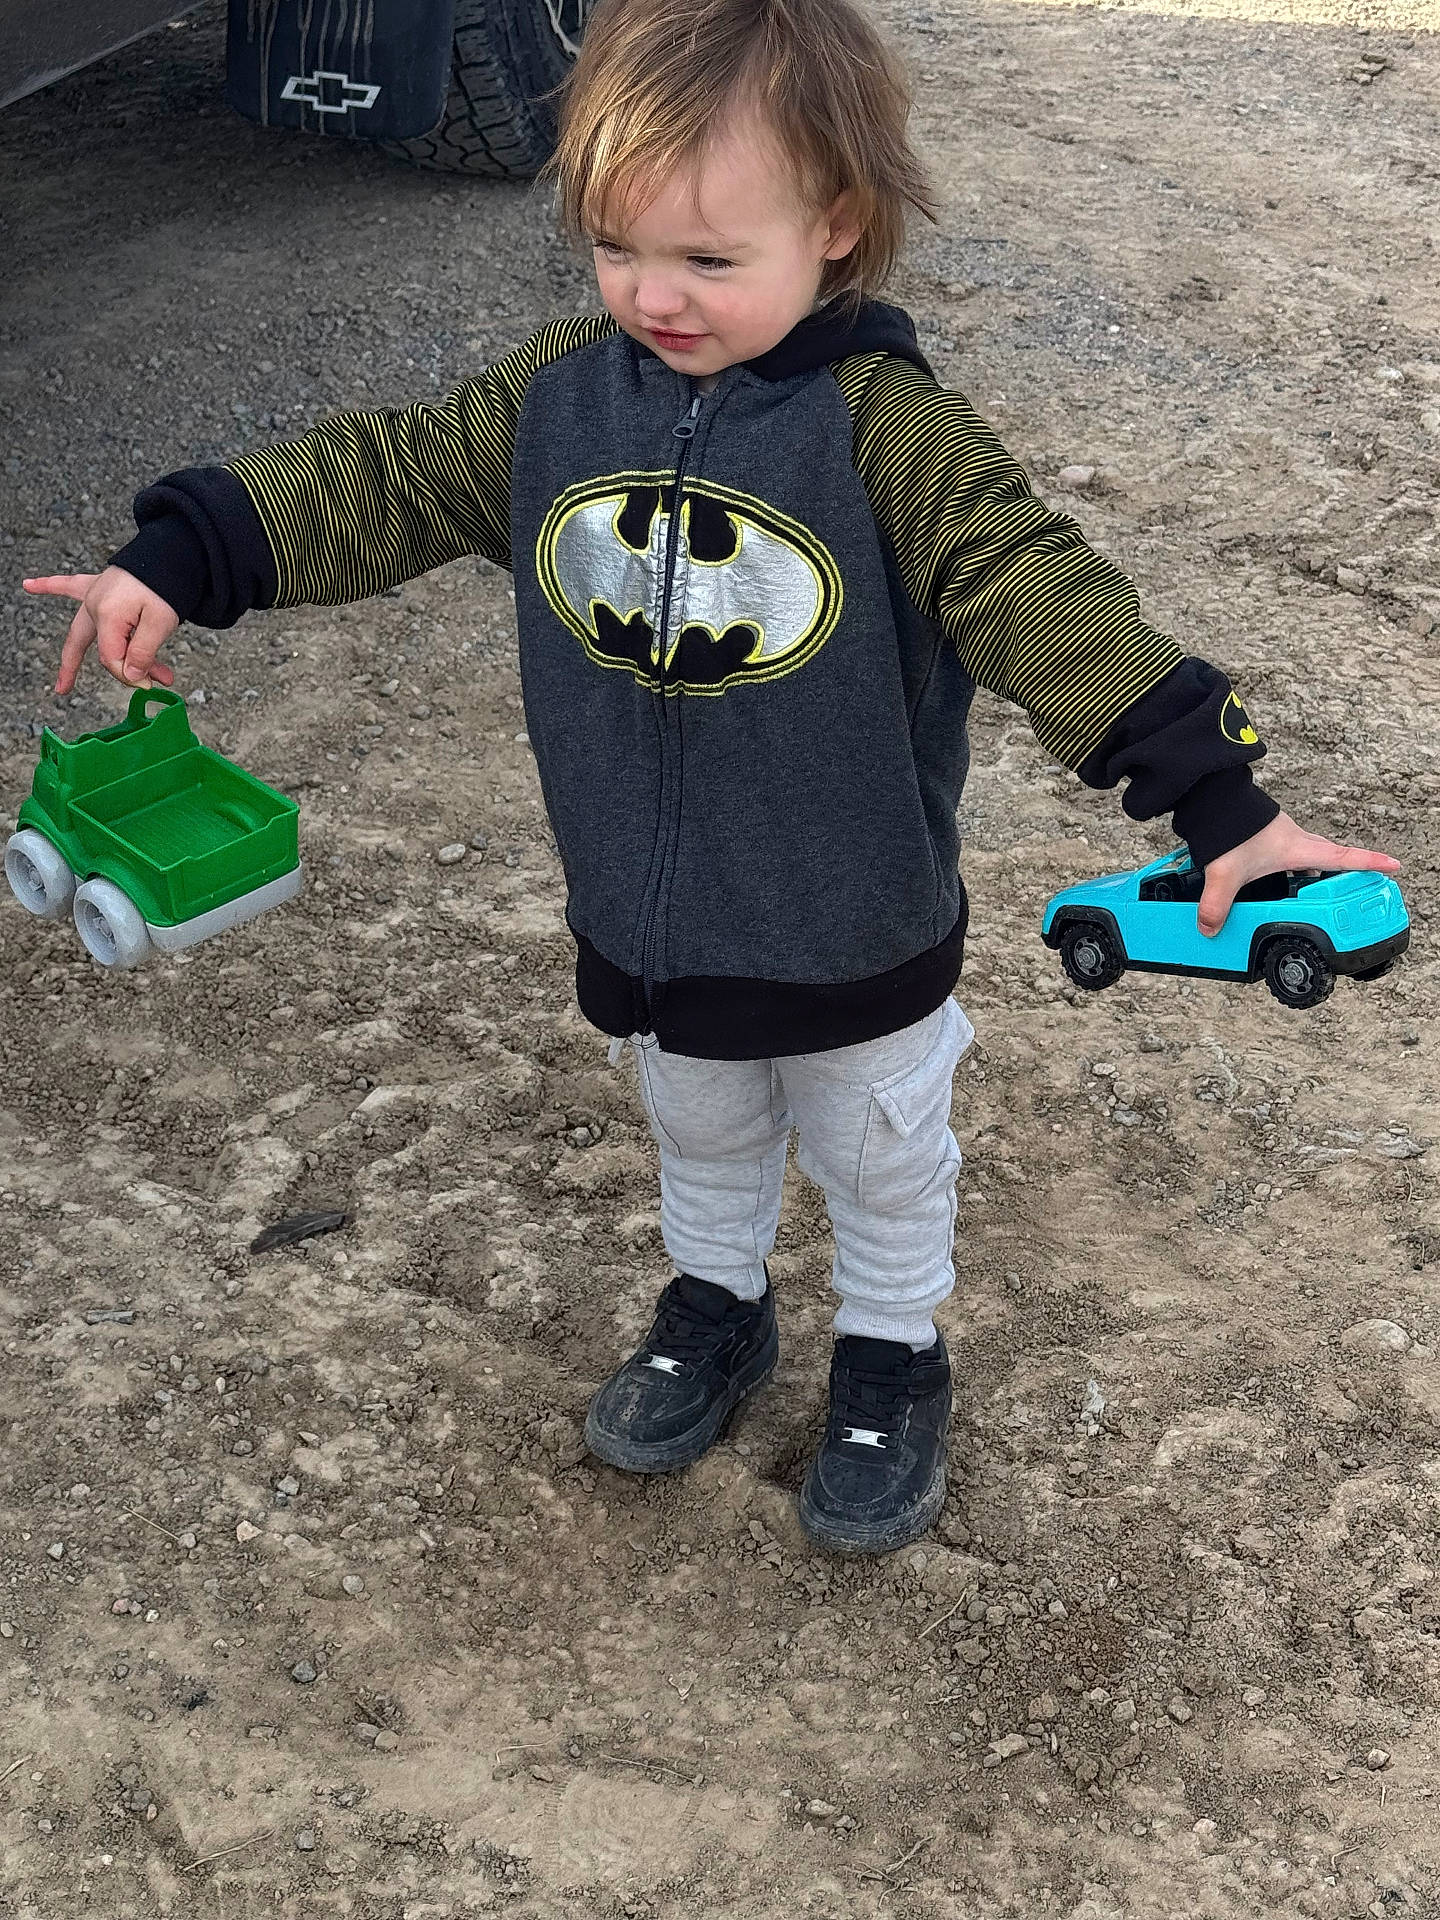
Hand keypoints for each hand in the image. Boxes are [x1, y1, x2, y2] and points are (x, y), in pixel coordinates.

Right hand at [24, 567, 178, 695]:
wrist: (171, 554)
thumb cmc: (166, 586)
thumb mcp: (160, 624)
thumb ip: (143, 652)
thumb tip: (133, 676)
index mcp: (107, 615)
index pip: (111, 657)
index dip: (130, 674)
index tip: (151, 683)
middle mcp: (94, 605)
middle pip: (88, 646)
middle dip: (79, 669)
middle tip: (65, 690)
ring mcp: (95, 594)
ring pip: (81, 628)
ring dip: (83, 655)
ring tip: (66, 683)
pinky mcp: (100, 585)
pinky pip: (70, 585)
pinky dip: (51, 585)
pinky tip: (30, 585)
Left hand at [1198, 811, 1401, 935]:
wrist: (1215, 798)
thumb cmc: (1230, 825)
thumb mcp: (1224, 871)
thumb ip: (1217, 903)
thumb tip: (1211, 928)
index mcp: (1297, 849)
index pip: (1343, 857)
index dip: (1370, 863)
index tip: (1394, 866)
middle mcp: (1295, 841)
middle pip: (1332, 856)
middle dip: (1347, 870)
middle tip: (1359, 883)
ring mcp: (1283, 837)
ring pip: (1311, 854)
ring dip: (1317, 870)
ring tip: (1317, 892)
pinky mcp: (1269, 836)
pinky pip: (1291, 853)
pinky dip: (1294, 866)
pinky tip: (1280, 878)